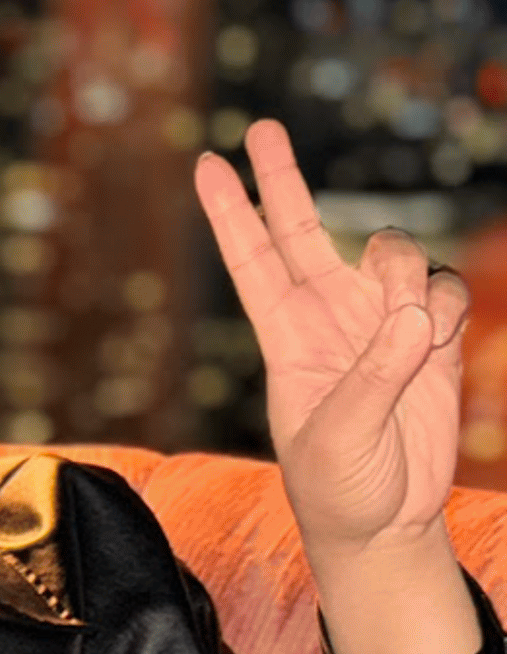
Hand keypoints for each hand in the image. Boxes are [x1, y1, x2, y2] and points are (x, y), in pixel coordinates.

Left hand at [195, 122, 467, 560]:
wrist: (388, 524)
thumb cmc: (340, 490)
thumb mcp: (337, 439)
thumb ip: (374, 377)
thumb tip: (412, 317)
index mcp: (286, 339)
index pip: (253, 262)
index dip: (233, 213)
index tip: (206, 163)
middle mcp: (328, 318)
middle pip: (304, 231)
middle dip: (285, 179)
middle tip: (263, 128)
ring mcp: (380, 324)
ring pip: (393, 255)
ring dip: (403, 279)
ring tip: (410, 332)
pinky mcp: (431, 339)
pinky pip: (443, 290)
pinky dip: (446, 303)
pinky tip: (439, 334)